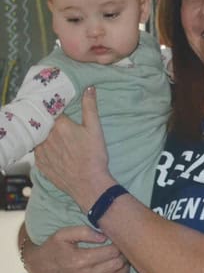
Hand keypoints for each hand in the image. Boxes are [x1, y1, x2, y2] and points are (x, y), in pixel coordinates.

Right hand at [23, 224, 129, 272]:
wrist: (38, 268)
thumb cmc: (54, 248)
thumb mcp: (64, 234)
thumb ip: (85, 232)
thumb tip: (105, 237)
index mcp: (80, 260)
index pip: (112, 252)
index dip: (119, 245)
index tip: (118, 243)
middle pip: (116, 266)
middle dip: (123, 257)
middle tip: (123, 252)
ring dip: (123, 272)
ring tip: (121, 265)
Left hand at [35, 86, 114, 211]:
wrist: (88, 184)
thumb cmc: (94, 155)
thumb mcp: (95, 128)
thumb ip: (90, 107)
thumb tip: (89, 88)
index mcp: (59, 125)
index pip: (53, 111)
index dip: (59, 111)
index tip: (64, 112)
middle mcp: (46, 137)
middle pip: (46, 124)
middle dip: (52, 123)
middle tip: (64, 128)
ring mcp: (41, 152)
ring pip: (40, 138)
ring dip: (47, 137)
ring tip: (60, 141)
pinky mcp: (40, 165)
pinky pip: (39, 152)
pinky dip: (45, 150)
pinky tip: (56, 153)